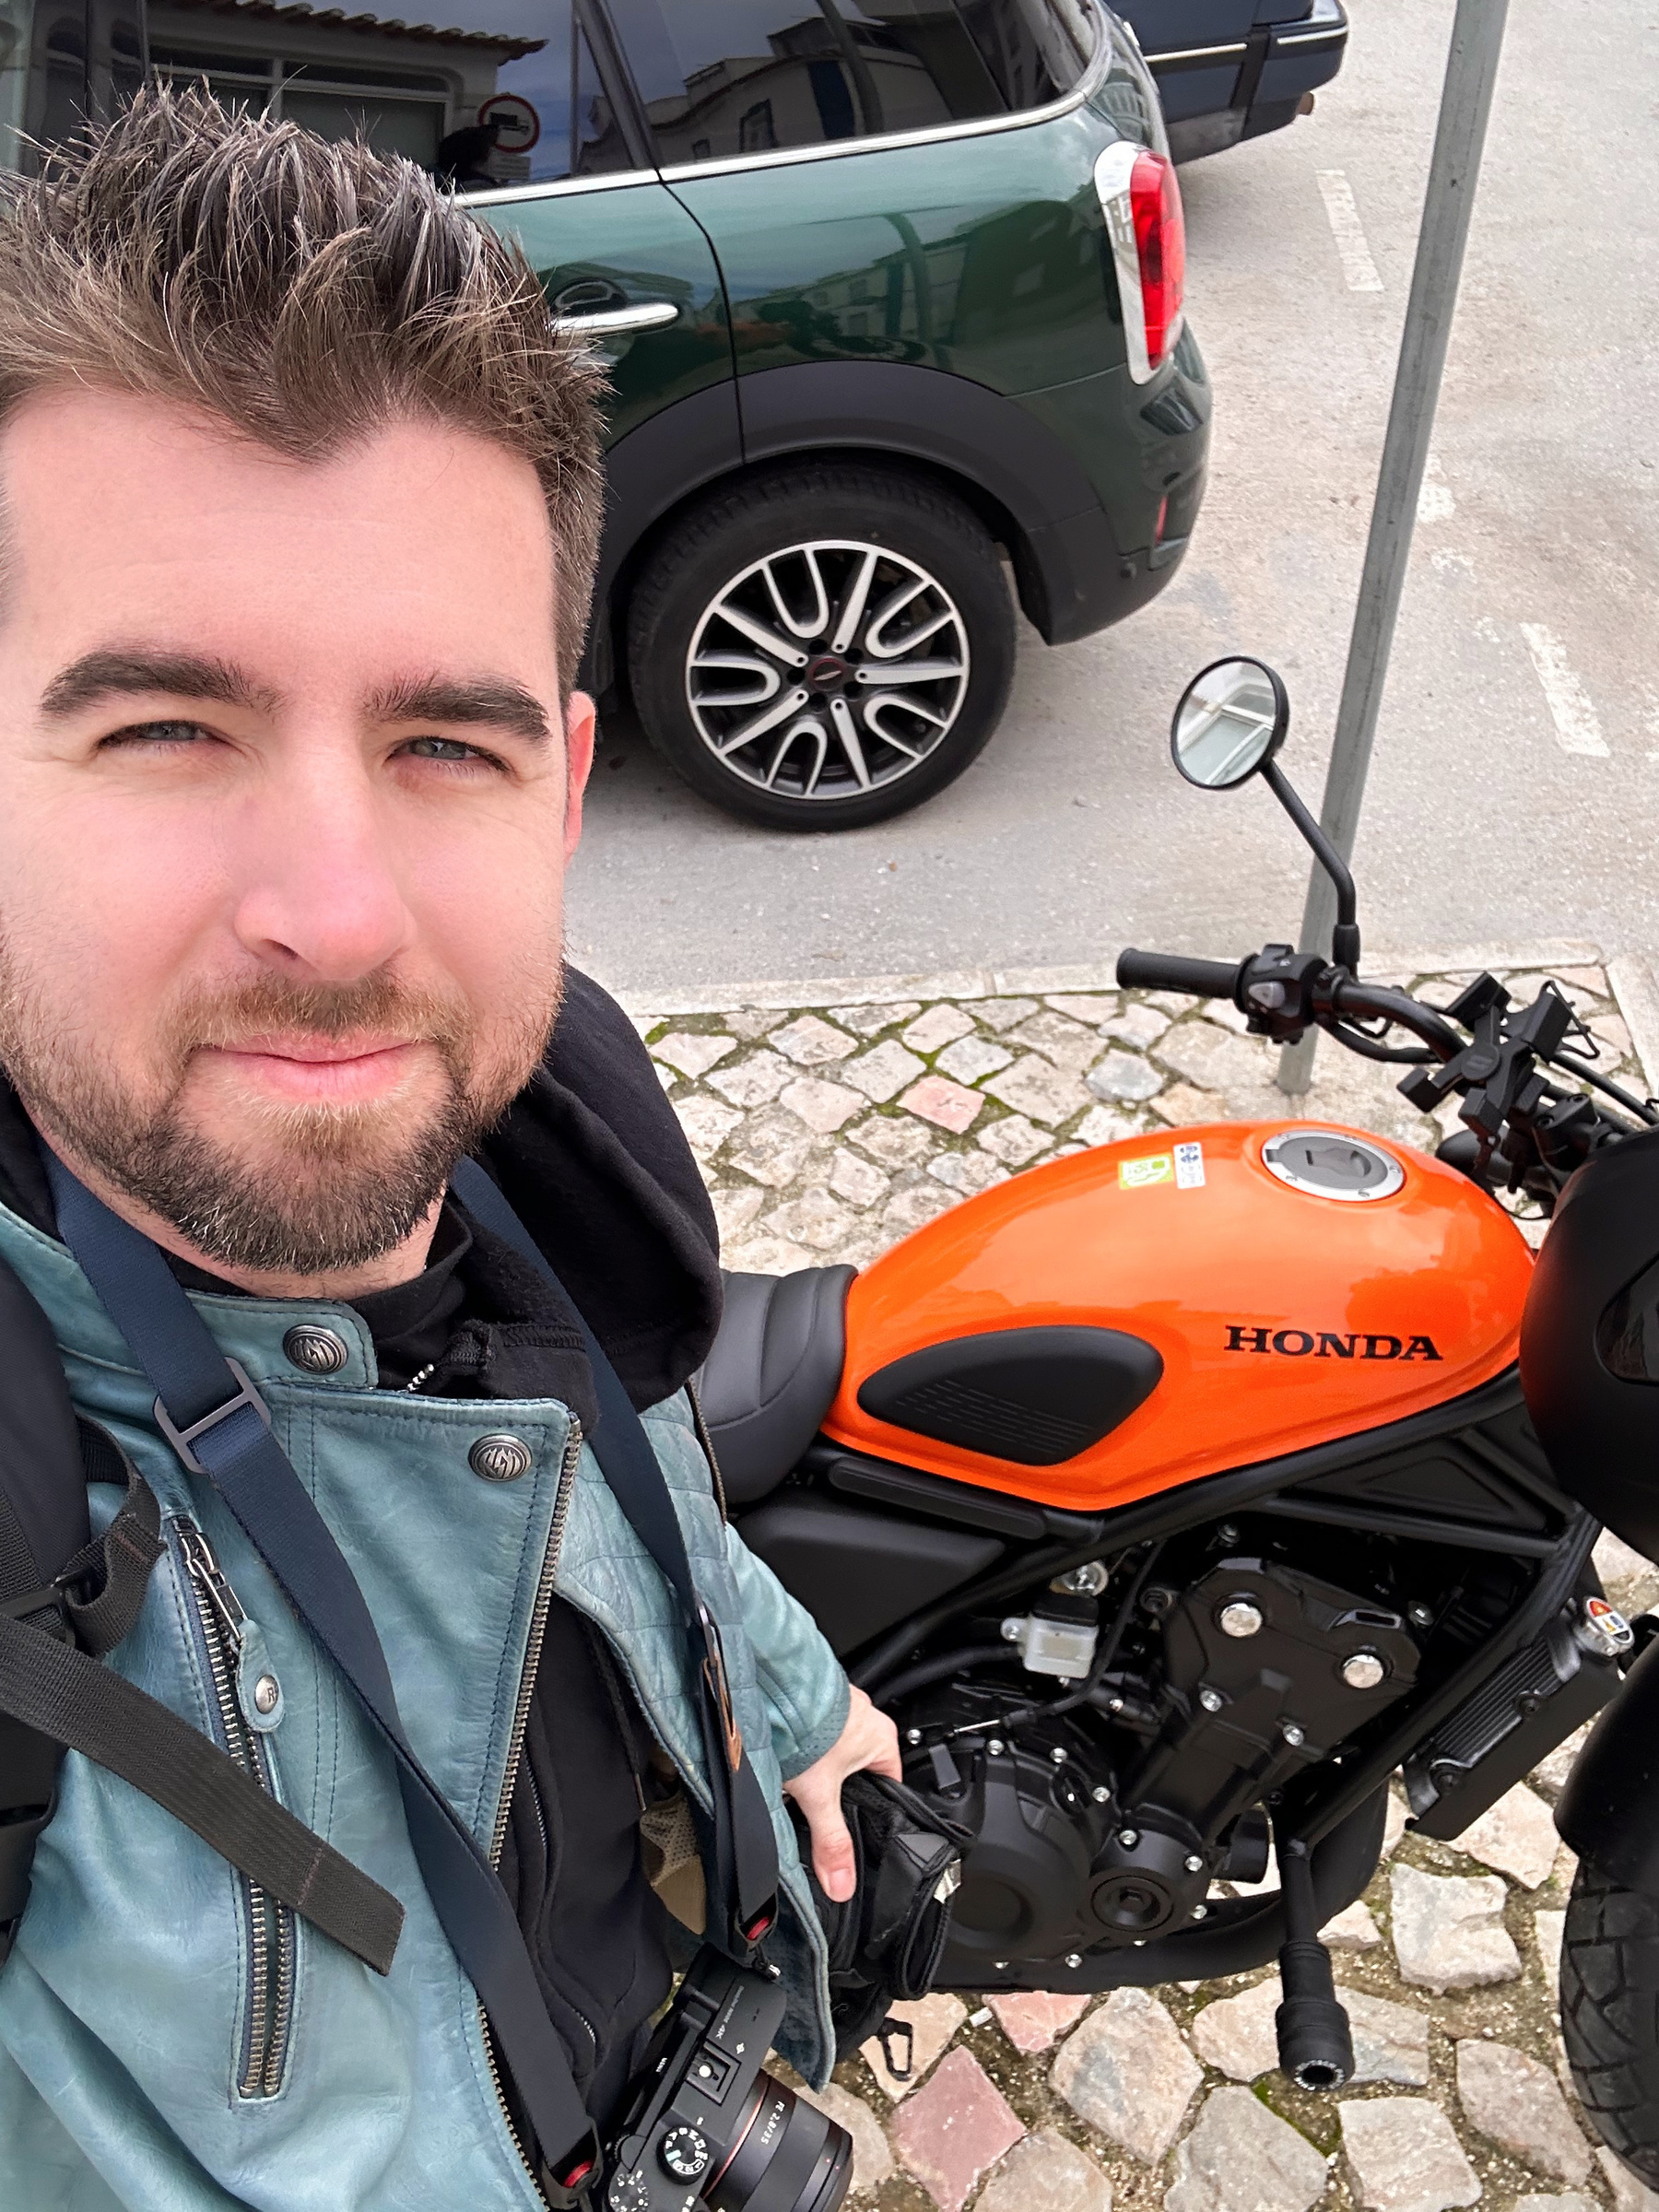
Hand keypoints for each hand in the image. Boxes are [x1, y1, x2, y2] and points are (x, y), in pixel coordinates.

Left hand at [782, 1686, 901, 1903]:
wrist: (777, 1685)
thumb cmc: (808, 1726)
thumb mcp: (820, 1795)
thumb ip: (831, 1841)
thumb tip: (843, 1882)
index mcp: (882, 1740)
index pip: (889, 1784)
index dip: (871, 1807)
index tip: (856, 1823)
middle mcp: (866, 1718)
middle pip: (859, 1768)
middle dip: (839, 1787)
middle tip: (820, 1803)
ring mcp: (841, 1705)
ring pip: (836, 1747)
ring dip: (819, 1763)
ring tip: (800, 1778)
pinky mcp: (816, 1699)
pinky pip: (817, 1729)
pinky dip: (805, 1743)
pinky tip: (789, 1754)